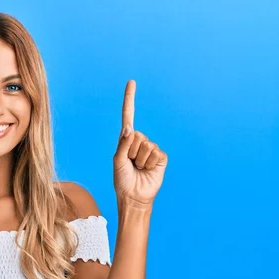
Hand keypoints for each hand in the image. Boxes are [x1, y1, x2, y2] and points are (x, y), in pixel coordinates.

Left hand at [113, 80, 167, 206]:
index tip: (131, 82)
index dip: (130, 99)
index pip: (129, 116)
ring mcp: (151, 149)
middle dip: (131, 152)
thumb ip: (123, 144)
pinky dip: (149, 164)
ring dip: (140, 160)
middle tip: (131, 164)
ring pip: (146, 145)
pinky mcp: (161, 157)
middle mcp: (139, 141)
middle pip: (136, 135)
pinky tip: (147, 171)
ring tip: (138, 169)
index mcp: (126, 140)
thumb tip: (130, 128)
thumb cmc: (122, 180)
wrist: (134, 196)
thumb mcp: (118, 161)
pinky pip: (155, 153)